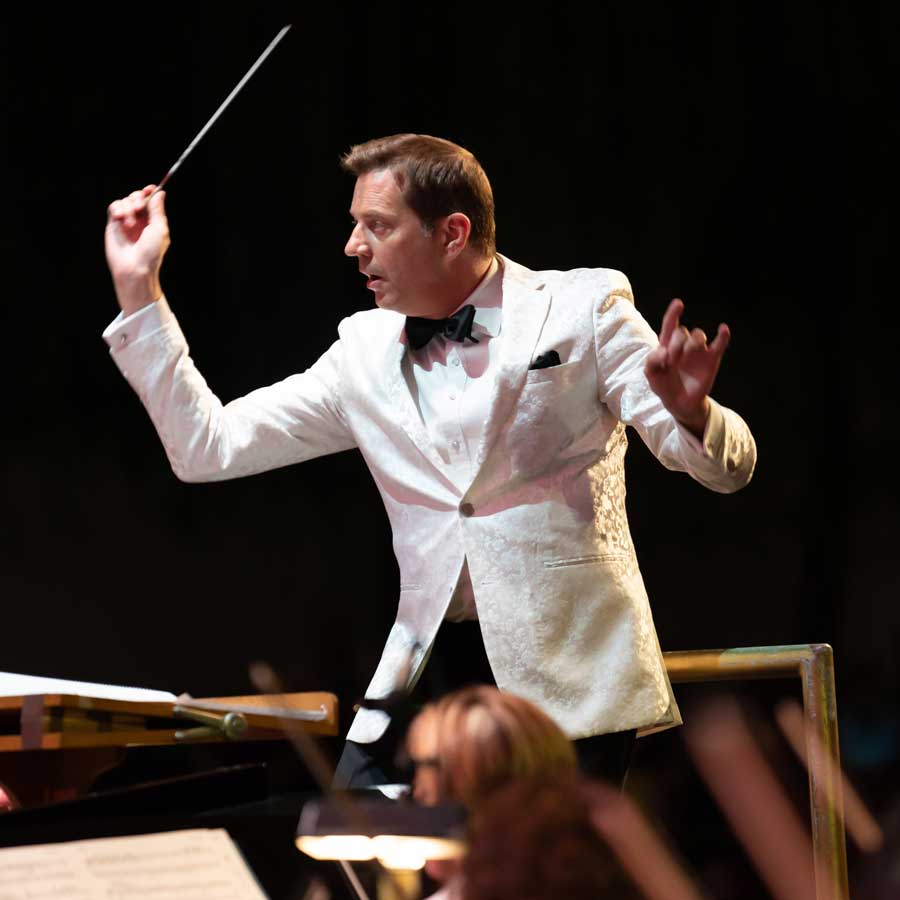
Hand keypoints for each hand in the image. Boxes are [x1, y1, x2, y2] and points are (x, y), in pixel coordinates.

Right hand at [105, 185, 169, 315]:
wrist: (134, 268)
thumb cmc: (151, 253)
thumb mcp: (160, 229)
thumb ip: (158, 210)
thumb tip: (160, 193)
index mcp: (153, 221)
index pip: (150, 201)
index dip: (150, 193)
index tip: (151, 188)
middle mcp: (140, 220)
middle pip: (137, 197)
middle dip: (138, 198)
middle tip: (139, 207)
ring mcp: (126, 222)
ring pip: (125, 200)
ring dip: (128, 206)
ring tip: (130, 222)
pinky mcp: (113, 224)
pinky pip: (114, 207)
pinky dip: (118, 209)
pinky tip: (121, 219)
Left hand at [644, 299, 730, 436]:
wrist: (680, 403)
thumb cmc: (664, 385)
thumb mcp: (651, 374)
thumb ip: (651, 361)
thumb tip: (662, 351)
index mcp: (667, 345)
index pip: (670, 325)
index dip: (673, 314)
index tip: (679, 304)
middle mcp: (683, 345)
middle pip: (682, 332)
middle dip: (676, 344)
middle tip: (671, 361)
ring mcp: (698, 351)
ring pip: (698, 335)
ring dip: (691, 343)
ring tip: (685, 358)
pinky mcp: (712, 359)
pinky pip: (720, 343)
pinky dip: (723, 336)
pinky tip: (723, 329)